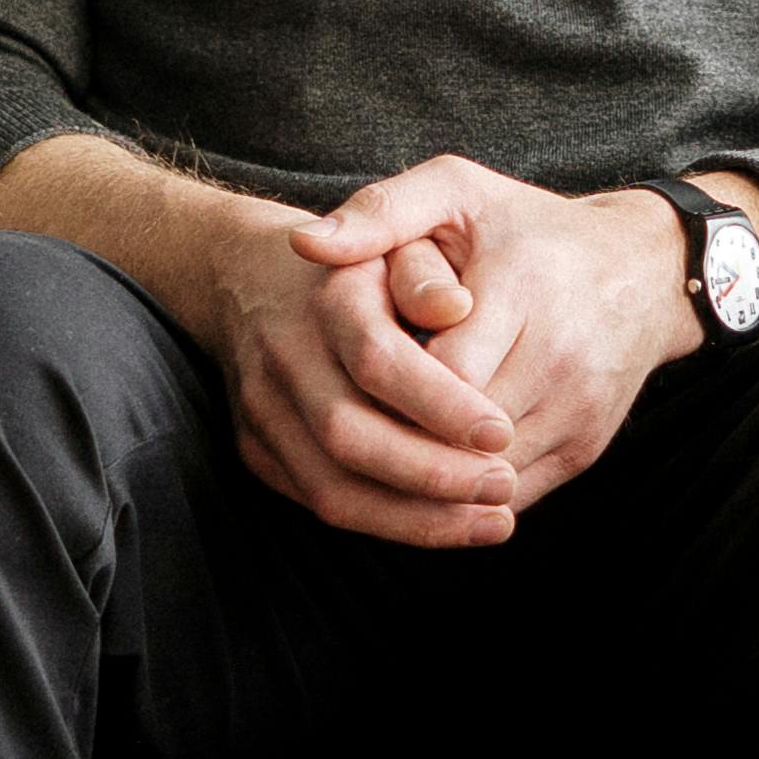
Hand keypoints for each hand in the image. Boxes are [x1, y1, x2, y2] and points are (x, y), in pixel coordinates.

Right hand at [197, 201, 528, 543]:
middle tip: (504, 486)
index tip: (502, 432)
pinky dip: (388, 523)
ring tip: (491, 522)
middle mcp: (284, 356)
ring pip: (331, 487)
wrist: (253, 278)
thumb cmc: (364, 261)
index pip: (376, 360)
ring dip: (415, 518)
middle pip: (348, 435)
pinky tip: (447, 524)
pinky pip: (320, 503)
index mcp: (325, 298)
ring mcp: (263, 410)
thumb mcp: (403, 233)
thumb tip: (457, 309)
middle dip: (433, 474)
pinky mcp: (257, 449)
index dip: (441, 405)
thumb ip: (426, 268)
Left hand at [294, 155, 705, 514]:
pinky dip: (463, 495)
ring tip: (373, 452)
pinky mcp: (587, 446)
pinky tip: (422, 469)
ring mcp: (580, 408)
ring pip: (479, 474)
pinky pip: (511, 493)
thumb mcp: (458, 191)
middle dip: (393, 438)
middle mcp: (562, 354)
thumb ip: (381, 212)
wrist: (642, 270)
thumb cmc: (528, 227)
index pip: (432, 371)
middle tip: (339, 428)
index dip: (380, 386)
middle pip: (453, 432)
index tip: (339, 376)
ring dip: (424, 476)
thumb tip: (304, 245)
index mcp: (523, 287)